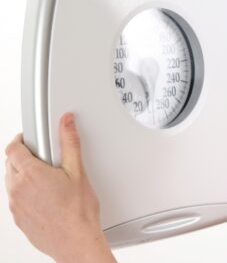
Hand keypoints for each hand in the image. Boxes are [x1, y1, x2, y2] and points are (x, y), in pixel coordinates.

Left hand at [5, 113, 114, 261]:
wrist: (75, 242)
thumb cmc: (77, 212)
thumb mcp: (77, 171)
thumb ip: (69, 142)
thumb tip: (66, 122)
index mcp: (30, 173)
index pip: (12, 148)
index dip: (20, 140)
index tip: (29, 139)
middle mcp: (17, 189)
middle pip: (10, 164)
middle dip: (24, 157)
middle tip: (45, 159)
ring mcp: (15, 205)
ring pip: (12, 182)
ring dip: (24, 176)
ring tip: (48, 180)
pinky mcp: (18, 218)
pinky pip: (16, 199)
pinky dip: (26, 193)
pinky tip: (46, 197)